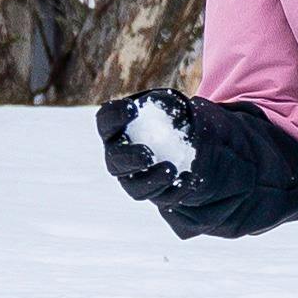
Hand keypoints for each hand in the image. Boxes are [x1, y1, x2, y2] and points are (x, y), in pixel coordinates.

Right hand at [96, 90, 201, 207]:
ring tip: (171, 170)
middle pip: (116, 162)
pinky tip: (192, 179)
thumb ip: (165, 103)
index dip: (114, 116)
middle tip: (147, 155)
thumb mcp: (167, 104)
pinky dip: (177, 191)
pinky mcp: (156, 193)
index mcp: (117, 129)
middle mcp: (119, 157)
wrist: (184, 143)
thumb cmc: (167, 117)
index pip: (105, 121)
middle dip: (130, 159)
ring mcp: (135, 179)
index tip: (132, 108)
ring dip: (153, 180)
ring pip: (136, 188)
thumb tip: (173, 98)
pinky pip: (162, 199)